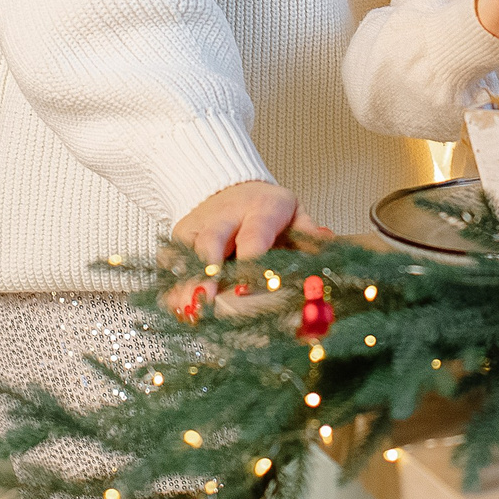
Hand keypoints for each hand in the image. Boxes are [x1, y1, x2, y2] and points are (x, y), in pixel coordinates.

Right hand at [164, 180, 327, 319]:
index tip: (249, 289)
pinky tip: (179, 308)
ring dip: (187, 282)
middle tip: (209, 299)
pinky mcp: (180, 237)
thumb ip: (309, 234)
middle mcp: (225, 215)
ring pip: (186, 251)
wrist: (231, 188)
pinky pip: (171, 261)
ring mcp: (199, 225)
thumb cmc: (268, 211)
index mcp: (260, 209)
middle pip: (211, 240)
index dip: (250, 262)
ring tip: (190, 309)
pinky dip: (173, 284)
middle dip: (209, 270)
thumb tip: (327, 246)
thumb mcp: (294, 214)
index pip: (254, 234)